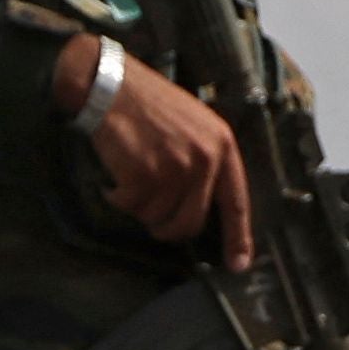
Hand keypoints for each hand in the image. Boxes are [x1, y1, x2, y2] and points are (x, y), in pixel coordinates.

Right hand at [61, 36, 251, 269]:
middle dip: (167, 227)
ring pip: (157, 218)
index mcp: (221, 145)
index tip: (238, 264)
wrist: (110, 84)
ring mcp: (176, 168)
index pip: (236, 202)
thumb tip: (201, 206)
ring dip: (139, 206)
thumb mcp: (194, 124)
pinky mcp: (146, 174)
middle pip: (191, 222)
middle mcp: (205, 159)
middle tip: (149, 211)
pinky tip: (115, 174)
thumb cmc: (148, 104)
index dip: (238, 237)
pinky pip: (131, 207)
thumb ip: (205, 161)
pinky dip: (118, 197)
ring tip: (130, 175)